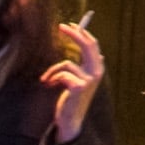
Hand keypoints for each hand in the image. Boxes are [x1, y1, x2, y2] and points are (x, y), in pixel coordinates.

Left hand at [46, 20, 106, 144]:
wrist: (71, 119)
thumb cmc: (74, 98)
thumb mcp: (83, 79)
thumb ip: (88, 66)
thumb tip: (98, 53)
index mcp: (97, 68)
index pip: (93, 45)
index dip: (83, 33)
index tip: (71, 25)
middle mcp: (96, 72)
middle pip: (87, 46)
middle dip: (74, 34)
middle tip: (61, 27)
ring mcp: (89, 79)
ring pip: (67, 64)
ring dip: (53, 71)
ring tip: (47, 79)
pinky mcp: (79, 86)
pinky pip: (62, 74)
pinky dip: (52, 78)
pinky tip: (50, 85)